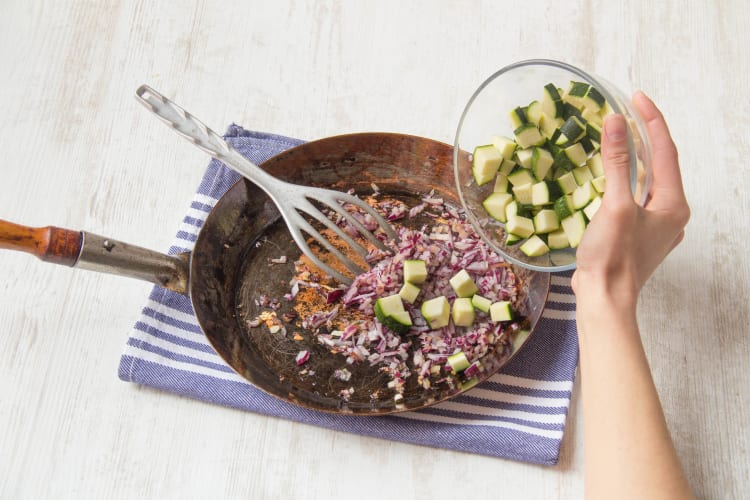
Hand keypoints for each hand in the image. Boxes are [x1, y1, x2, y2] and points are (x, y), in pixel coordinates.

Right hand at [572, 92, 689, 304]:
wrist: (604, 299)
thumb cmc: (612, 256)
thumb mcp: (614, 205)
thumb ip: (616, 162)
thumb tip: (615, 122)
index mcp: (673, 204)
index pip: (666, 150)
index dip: (651, 120)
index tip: (635, 97)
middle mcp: (671, 213)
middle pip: (660, 164)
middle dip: (645, 135)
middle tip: (626, 110)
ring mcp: (657, 227)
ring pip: (648, 181)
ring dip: (635, 157)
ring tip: (619, 135)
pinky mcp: (639, 236)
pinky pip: (637, 197)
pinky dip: (627, 179)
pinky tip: (613, 175)